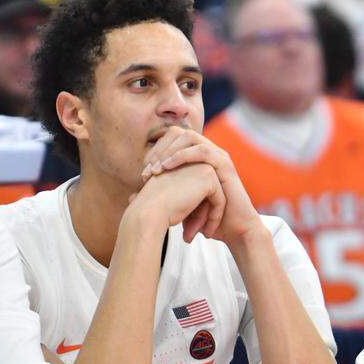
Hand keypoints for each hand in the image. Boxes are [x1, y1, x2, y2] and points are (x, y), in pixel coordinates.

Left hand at [141, 126, 261, 245]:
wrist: (232, 230)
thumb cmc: (206, 220)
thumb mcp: (177, 204)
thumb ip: (160, 196)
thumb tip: (131, 196)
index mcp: (197, 159)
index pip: (171, 140)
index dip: (154, 152)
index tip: (144, 172)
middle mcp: (208, 153)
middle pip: (179, 133)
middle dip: (159, 149)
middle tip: (147, 169)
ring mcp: (218, 156)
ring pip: (190, 137)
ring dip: (169, 151)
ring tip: (156, 169)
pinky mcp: (225, 165)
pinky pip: (202, 150)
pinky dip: (182, 155)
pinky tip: (168, 167)